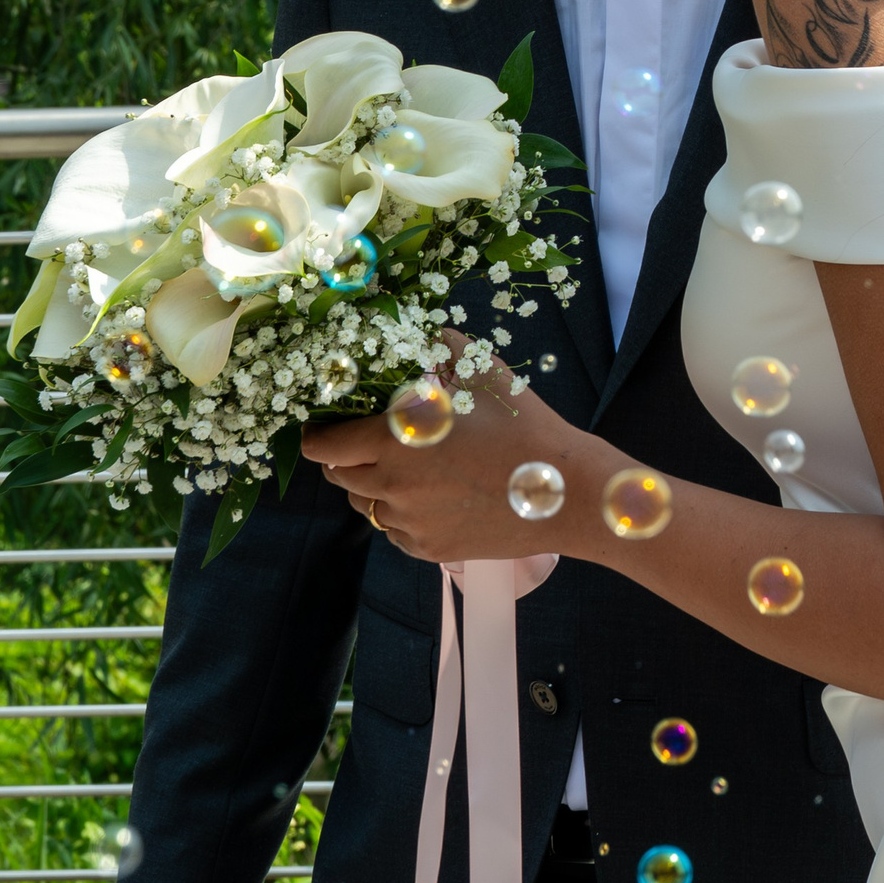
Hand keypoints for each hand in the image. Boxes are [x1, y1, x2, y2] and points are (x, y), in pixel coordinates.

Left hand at [301, 345, 599, 563]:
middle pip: (338, 477)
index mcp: (393, 440)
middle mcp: (392, 486)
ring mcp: (409, 523)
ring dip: (372, 486)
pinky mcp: (429, 549)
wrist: (566, 493)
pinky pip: (395, 531)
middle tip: (368, 441)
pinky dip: (402, 514)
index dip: (317, 434)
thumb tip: (415, 333)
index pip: (322, 446)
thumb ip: (439, 347)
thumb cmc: (524, 426)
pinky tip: (432, 496)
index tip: (324, 425)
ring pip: (366, 506)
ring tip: (406, 468)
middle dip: (344, 458)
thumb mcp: (481, 372)